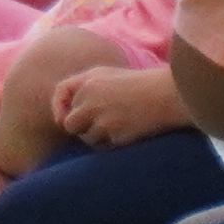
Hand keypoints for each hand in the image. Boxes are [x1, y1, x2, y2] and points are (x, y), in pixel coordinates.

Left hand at [48, 59, 176, 145]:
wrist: (165, 95)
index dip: (58, 106)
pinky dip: (110, 143)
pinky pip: (101, 146)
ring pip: (85, 137)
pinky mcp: (111, 132)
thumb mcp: (110, 77)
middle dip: (81, 128)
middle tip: (102, 124)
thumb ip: (86, 90)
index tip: (62, 119)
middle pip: (69, 122)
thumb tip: (64, 119)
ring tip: (118, 125)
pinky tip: (125, 131)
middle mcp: (90, 96)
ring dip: (97, 137)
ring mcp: (100, 115)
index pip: (60, 91)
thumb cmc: (140, 87)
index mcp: (90, 78)